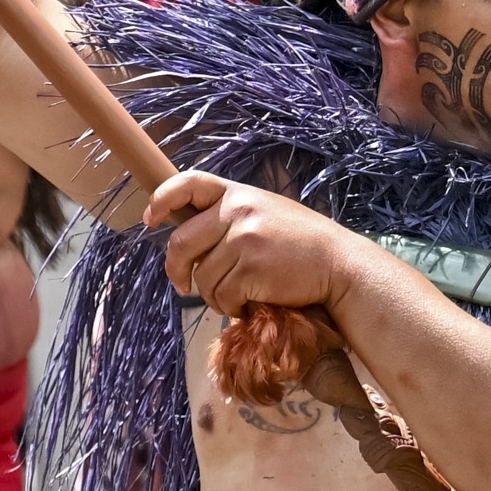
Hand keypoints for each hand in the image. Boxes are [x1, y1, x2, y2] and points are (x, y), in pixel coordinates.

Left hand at [147, 174, 358, 316]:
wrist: (339, 265)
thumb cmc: (302, 243)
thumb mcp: (266, 213)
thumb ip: (231, 218)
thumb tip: (190, 243)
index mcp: (238, 194)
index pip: (189, 183)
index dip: (163, 199)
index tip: (151, 219)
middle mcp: (237, 211)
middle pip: (181, 243)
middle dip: (177, 270)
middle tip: (183, 286)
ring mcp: (244, 239)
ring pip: (203, 278)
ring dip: (216, 296)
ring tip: (241, 295)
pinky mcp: (251, 269)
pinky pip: (223, 296)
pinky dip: (233, 308)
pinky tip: (253, 303)